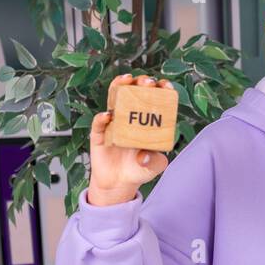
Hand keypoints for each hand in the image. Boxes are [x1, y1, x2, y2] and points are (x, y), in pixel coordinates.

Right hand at [87, 74, 172, 205]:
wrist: (118, 184)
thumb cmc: (139, 170)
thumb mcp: (154, 167)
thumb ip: (155, 161)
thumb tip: (143, 156)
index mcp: (147, 122)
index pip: (155, 100)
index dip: (160, 89)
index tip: (165, 85)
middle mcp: (130, 118)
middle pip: (135, 93)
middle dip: (141, 83)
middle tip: (147, 81)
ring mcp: (114, 124)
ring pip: (114, 99)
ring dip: (119, 87)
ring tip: (125, 80)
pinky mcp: (100, 135)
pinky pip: (99, 124)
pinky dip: (102, 118)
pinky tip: (108, 116)